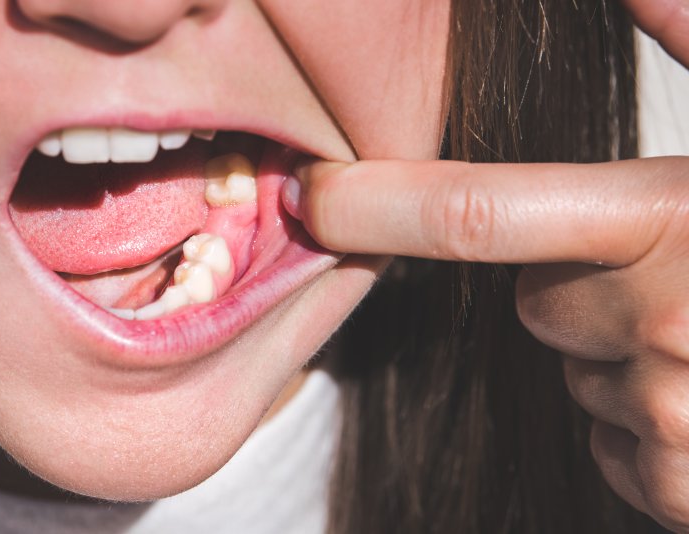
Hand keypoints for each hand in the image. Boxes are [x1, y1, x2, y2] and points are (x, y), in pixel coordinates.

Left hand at [281, 1, 688, 528]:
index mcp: (676, 228)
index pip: (479, 211)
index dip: (381, 202)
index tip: (315, 196)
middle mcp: (660, 332)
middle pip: (533, 301)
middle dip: (580, 281)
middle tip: (681, 270)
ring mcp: (673, 425)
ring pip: (572, 370)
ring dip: (622, 348)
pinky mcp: (681, 490)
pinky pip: (610, 438)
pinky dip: (648, 416)